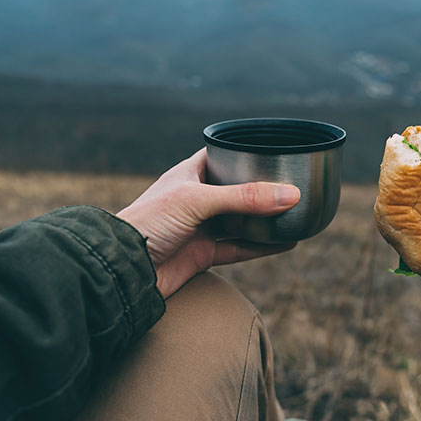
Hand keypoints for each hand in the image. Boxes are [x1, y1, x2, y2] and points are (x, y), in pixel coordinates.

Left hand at [117, 148, 299, 297]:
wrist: (123, 270)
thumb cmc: (148, 223)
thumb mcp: (198, 201)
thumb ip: (245, 198)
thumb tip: (291, 195)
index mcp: (188, 175)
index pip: (220, 155)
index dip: (244, 152)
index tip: (273, 150)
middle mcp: (195, 199)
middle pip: (236, 191)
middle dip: (262, 190)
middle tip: (293, 186)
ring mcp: (200, 228)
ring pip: (240, 221)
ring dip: (265, 220)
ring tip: (297, 215)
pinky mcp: (202, 255)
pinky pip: (239, 248)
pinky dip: (262, 247)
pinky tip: (285, 243)